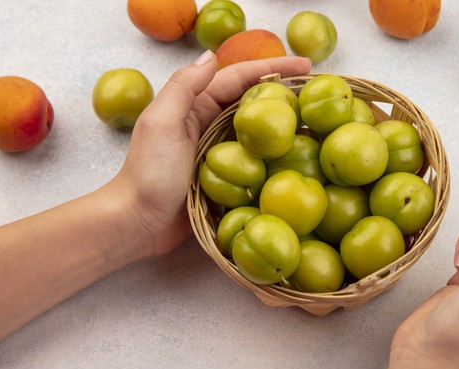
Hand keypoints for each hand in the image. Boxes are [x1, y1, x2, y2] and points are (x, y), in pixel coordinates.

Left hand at [109, 52, 311, 256]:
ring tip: (318, 121)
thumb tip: (210, 56)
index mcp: (196, 106)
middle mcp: (210, 124)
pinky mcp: (227, 177)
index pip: (240, 78)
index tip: (307, 66)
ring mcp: (221, 151)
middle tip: (320, 93)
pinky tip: (299, 155)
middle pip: (254, 100)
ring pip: (259, 129)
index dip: (273, 68)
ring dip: (285, 122)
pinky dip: (278, 153)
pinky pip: (258, 158)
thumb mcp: (161, 124)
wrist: (139, 223)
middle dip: (285, 91)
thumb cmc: (148, 174)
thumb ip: (183, 88)